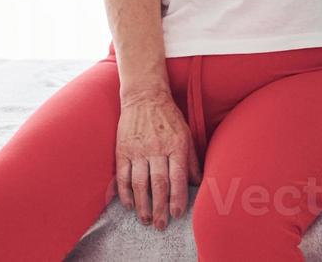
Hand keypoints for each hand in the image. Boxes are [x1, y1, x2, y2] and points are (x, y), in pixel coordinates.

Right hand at [115, 88, 201, 228]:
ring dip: (142, 204)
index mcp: (176, 145)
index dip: (177, 198)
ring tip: (145, 219)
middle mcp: (157, 149)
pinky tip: (129, 205)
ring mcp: (138, 150)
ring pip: (139, 183)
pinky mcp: (123, 150)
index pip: (177, 177)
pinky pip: (122, 176)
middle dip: (160, 208)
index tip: (178, 214)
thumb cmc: (169, 117)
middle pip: (158, 184)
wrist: (145, 96)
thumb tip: (199, 182)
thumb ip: (191, 159)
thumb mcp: (187, 134)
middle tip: (161, 225)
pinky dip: (125, 192)